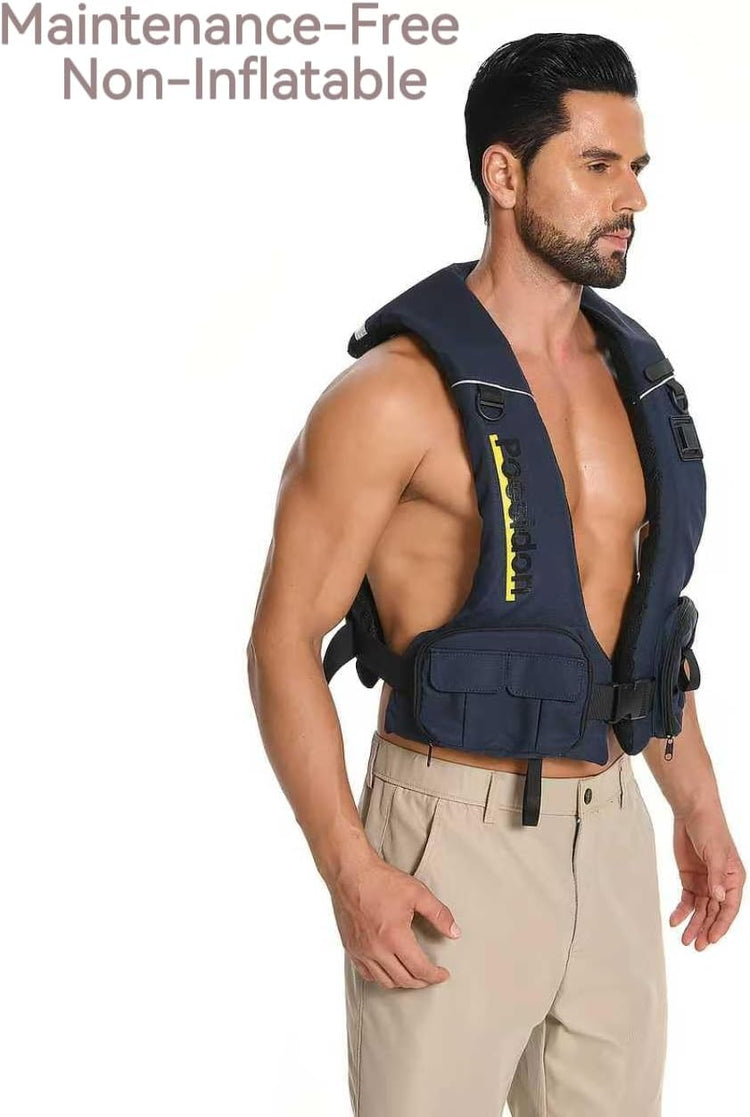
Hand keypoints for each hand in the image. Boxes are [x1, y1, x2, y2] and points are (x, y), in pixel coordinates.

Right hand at [330, 851, 461, 988]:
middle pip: (404, 980)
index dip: (435, 976)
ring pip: (385, 981)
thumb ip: (439, 914)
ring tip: (413, 975)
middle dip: (422, 981)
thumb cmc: (382, 880)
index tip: (443, 974)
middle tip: (431, 976)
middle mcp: (376, 949)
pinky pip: (366, 974)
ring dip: (403, 982)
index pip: (420, 969)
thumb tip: (455, 932)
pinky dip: (381, 977)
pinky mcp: (350, 948)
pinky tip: (389, 969)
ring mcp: (361, 950)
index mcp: (395, 937)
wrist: (350, 872)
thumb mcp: (417, 892)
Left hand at [669, 802, 744, 948]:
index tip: (712, 938)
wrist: (691, 813)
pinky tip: (675, 920)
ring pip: (700, 909)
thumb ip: (716, 876)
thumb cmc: (710, 828)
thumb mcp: (715, 852)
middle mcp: (720, 883)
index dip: (721, 925)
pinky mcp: (690, 878)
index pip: (729, 908)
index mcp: (734, 879)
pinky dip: (681, 911)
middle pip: (714, 912)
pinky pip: (687, 899)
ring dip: (693, 924)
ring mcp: (705, 882)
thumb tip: (719, 898)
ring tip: (685, 940)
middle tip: (697, 945)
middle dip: (706, 929)